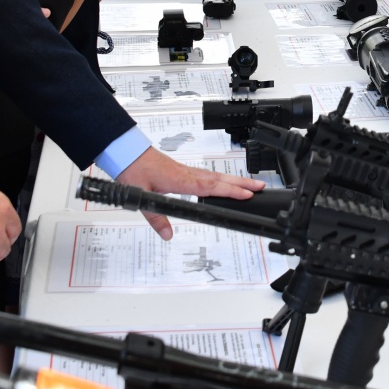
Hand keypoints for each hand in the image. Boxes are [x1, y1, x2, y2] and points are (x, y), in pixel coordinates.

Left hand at [115, 146, 264, 239]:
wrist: (127, 153)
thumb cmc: (134, 170)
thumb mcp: (143, 197)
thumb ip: (156, 218)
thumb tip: (168, 234)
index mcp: (181, 180)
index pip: (211, 187)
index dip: (230, 191)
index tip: (247, 194)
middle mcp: (188, 174)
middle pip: (220, 179)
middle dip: (242, 184)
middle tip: (261, 187)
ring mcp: (187, 171)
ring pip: (216, 175)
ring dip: (234, 180)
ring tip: (251, 185)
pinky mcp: (184, 170)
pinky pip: (208, 174)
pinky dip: (221, 179)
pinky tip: (225, 183)